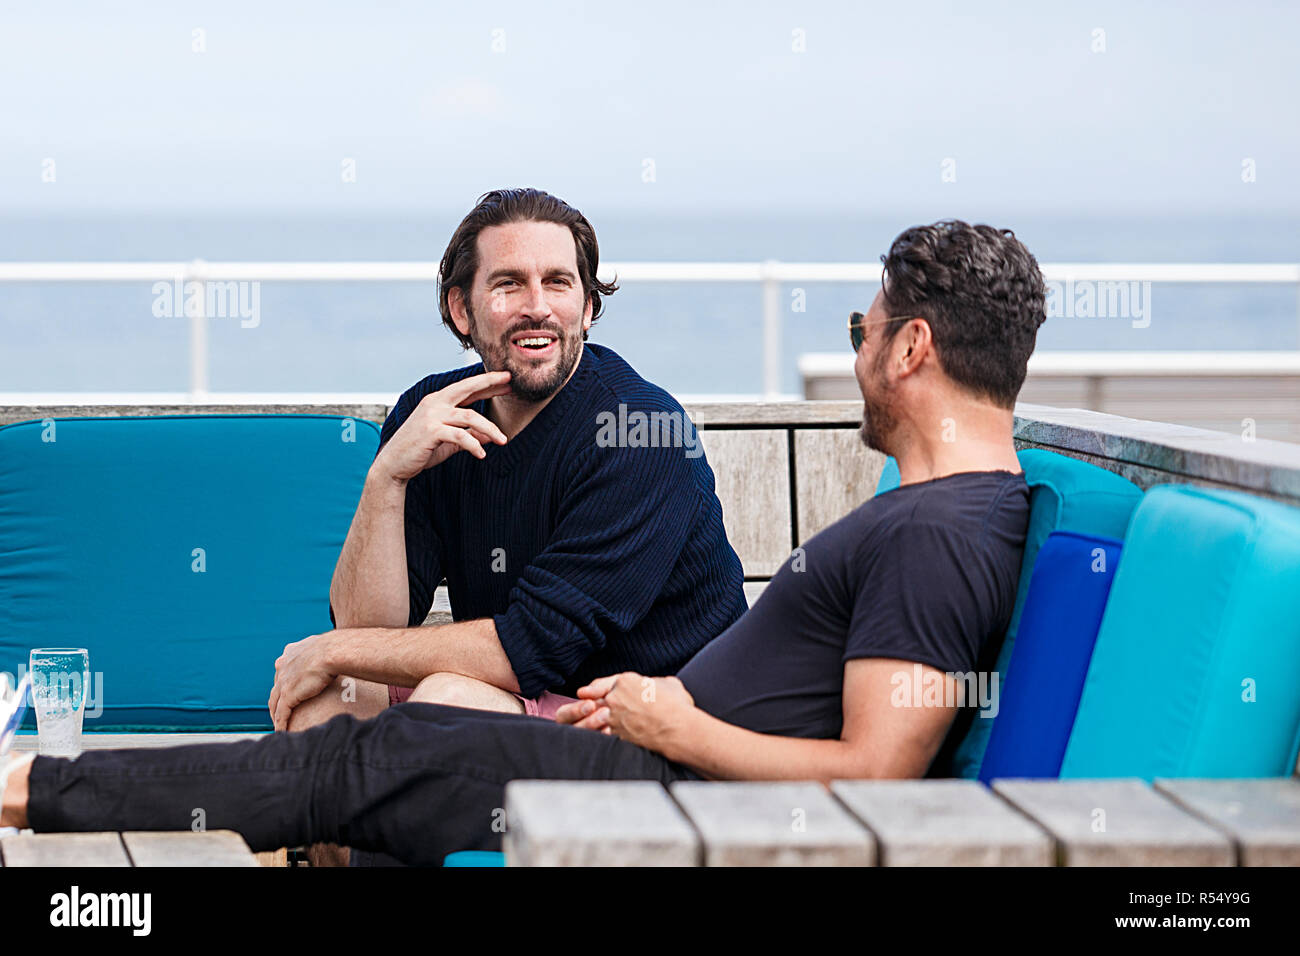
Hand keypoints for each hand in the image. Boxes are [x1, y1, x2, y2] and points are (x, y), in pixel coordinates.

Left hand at [268, 633, 338, 730]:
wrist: (334, 651)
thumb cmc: (336, 647)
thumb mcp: (324, 645)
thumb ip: (322, 652)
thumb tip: (334, 654)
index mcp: (290, 652)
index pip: (283, 671)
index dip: (285, 683)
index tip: (289, 691)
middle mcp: (283, 666)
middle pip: (276, 688)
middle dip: (277, 700)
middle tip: (281, 711)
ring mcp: (284, 681)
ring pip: (275, 703)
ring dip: (276, 715)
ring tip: (280, 725)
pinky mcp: (288, 694)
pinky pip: (281, 714)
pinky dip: (281, 724)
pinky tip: (281, 732)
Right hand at [372, 372, 512, 481]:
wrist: (393, 464)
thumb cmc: (420, 451)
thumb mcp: (448, 442)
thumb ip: (468, 436)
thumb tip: (490, 437)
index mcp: (438, 401)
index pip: (467, 388)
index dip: (487, 384)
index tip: (506, 381)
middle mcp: (435, 403)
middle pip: (467, 388)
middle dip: (489, 384)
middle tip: (510, 384)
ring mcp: (432, 416)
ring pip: (470, 415)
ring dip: (490, 428)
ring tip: (504, 440)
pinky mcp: (430, 431)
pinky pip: (460, 435)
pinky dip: (474, 444)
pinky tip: (482, 454)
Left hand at [561, 672, 697, 751]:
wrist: (678, 730)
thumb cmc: (677, 706)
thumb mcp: (669, 683)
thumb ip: (656, 682)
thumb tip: (656, 685)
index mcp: (625, 681)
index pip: (603, 683)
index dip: (594, 689)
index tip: (585, 693)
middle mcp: (615, 698)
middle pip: (597, 700)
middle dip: (593, 705)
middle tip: (588, 709)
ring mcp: (613, 718)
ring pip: (598, 718)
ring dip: (597, 720)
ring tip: (602, 725)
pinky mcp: (617, 735)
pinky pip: (605, 733)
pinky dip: (606, 734)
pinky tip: (610, 736)